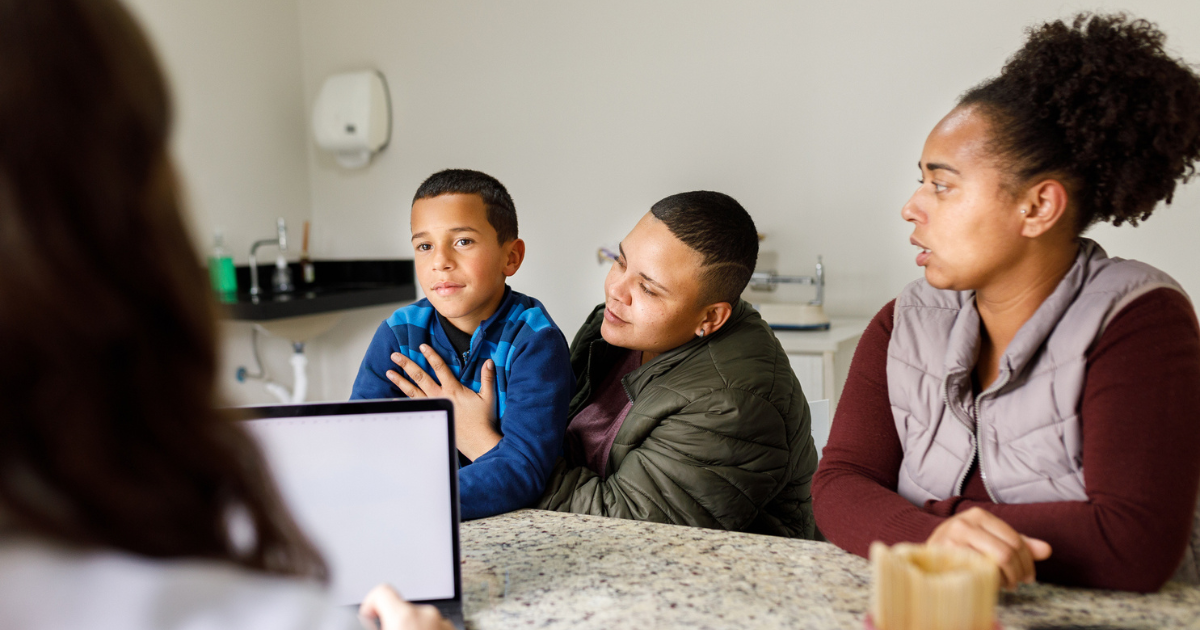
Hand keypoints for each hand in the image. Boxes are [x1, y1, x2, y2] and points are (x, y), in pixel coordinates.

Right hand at [358, 584, 453, 629]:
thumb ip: (373, 623)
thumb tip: (367, 617)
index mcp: (405, 616)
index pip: (381, 591)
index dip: (370, 603)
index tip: (368, 617)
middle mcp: (427, 614)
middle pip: (401, 609)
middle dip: (392, 623)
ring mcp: (443, 623)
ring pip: (418, 619)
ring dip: (410, 629)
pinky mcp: (453, 629)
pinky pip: (433, 626)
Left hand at [387, 344, 501, 459]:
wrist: (477, 441)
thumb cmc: (482, 420)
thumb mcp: (488, 396)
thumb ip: (487, 377)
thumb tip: (489, 361)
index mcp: (453, 389)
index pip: (440, 367)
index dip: (431, 355)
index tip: (422, 346)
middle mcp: (440, 396)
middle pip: (420, 377)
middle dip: (407, 365)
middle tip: (395, 355)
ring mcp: (433, 407)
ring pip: (413, 391)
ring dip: (401, 381)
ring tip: (389, 372)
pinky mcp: (431, 416)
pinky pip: (413, 407)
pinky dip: (402, 402)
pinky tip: (393, 399)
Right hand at [927, 507, 1052, 589]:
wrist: (925, 557)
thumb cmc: (962, 548)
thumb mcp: (991, 540)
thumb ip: (1018, 543)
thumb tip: (1047, 550)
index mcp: (978, 515)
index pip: (1015, 539)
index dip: (1028, 561)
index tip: (1028, 574)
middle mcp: (963, 523)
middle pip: (1007, 552)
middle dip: (1019, 572)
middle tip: (1019, 582)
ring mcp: (952, 540)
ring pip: (995, 562)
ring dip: (1007, 579)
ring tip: (1006, 584)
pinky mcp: (945, 557)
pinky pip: (978, 571)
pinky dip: (991, 581)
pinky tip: (991, 583)